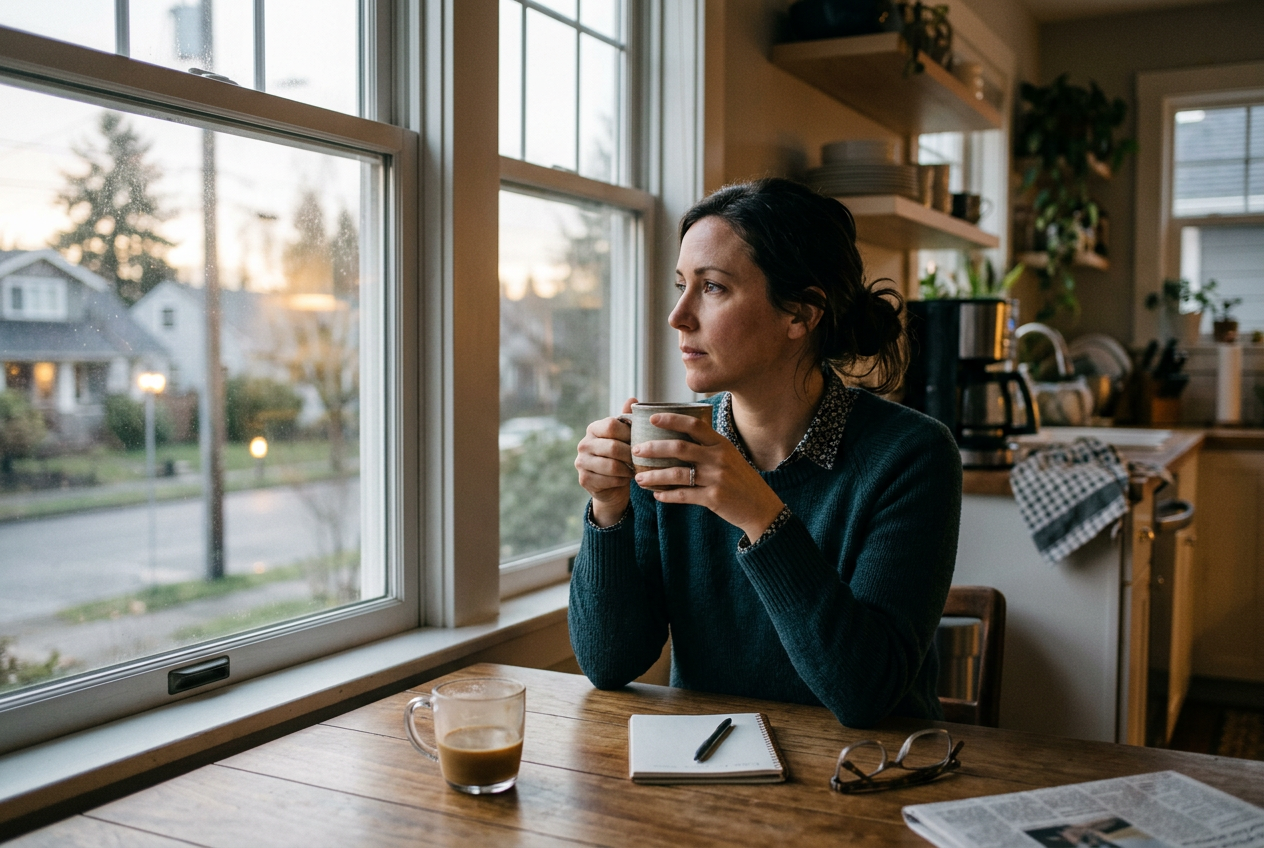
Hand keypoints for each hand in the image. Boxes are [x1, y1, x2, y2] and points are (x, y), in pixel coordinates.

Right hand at [575, 397, 636, 527]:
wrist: (611, 485)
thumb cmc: (621, 457)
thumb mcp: (625, 437)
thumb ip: (628, 419)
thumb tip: (632, 399)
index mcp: (593, 428)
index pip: (611, 425)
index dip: (629, 434)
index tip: (639, 441)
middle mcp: (584, 444)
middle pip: (613, 447)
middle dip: (631, 455)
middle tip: (641, 459)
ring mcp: (581, 462)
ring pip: (612, 466)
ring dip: (628, 469)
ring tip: (635, 470)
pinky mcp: (584, 479)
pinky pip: (609, 480)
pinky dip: (622, 481)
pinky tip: (625, 479)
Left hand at [632, 413, 785, 541]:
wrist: (761, 507)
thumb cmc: (741, 480)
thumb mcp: (729, 457)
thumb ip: (708, 447)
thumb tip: (678, 438)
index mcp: (721, 444)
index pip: (694, 424)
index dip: (671, 419)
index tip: (651, 418)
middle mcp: (719, 458)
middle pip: (679, 447)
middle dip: (653, 448)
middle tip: (635, 450)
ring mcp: (717, 478)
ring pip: (677, 474)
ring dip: (654, 476)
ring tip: (639, 478)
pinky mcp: (714, 498)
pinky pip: (684, 495)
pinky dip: (667, 495)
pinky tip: (656, 496)